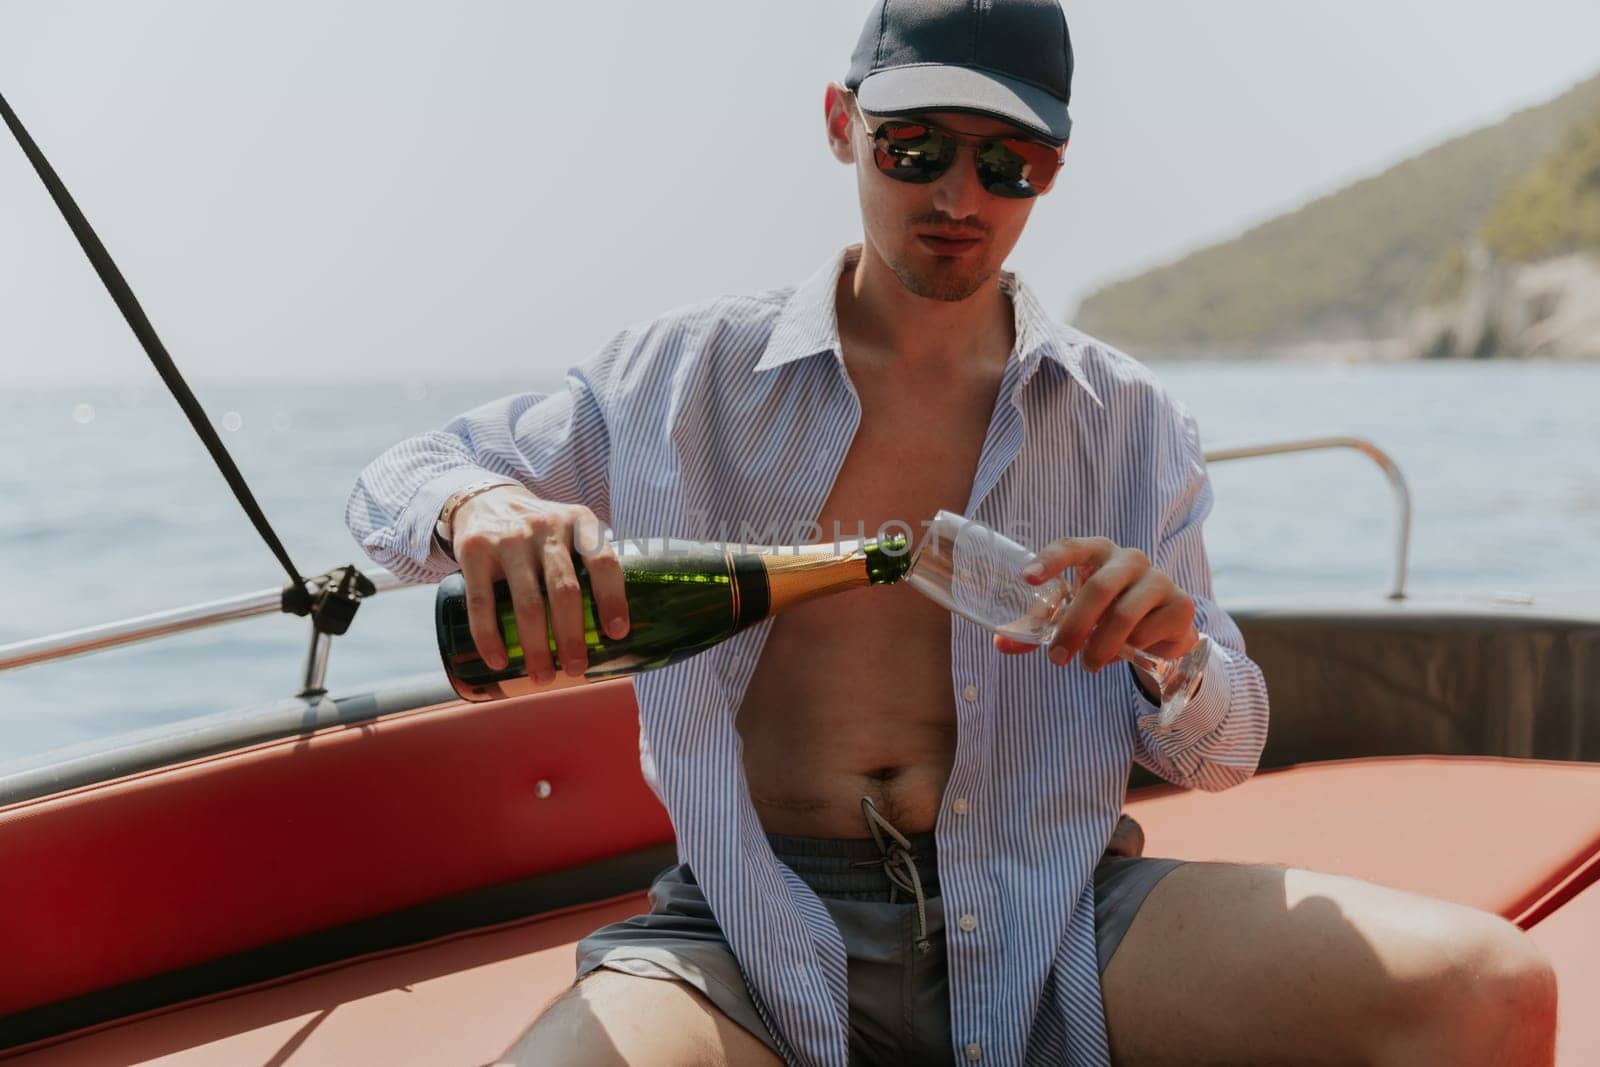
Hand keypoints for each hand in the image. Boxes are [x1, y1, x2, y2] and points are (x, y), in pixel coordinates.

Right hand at [450, 487, 628, 682]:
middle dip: (572, 636)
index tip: (617, 634)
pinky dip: (489, 636)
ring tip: (543, 676)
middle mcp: (545, 527)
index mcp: (579, 522)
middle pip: (564, 590)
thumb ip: (591, 563)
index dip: (613, 599)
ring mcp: (508, 538)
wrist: (485, 500)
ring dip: (536, 646)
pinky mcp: (473, 550)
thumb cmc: (541, 531)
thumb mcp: (571, 529)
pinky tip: (499, 662)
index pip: (603, 562)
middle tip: (577, 669)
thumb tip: (620, 629)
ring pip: (527, 602)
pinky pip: (481, 601)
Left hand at [993, 536, 1197, 671]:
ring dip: (1101, 646)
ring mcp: (1158, 578)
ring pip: (1124, 614)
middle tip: (1057, 658)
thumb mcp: (1072, 615)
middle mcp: (1128, 558)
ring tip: (1088, 665)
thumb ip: (1038, 627)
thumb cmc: (1107, 612)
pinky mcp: (1180, 604)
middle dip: (1073, 627)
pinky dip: (1131, 648)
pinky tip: (1126, 654)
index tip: (1027, 579)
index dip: (1049, 561)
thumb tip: (1001, 643)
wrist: (1161, 629)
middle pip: (1097, 588)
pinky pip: (1149, 630)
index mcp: (1096, 552)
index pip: (1070, 546)